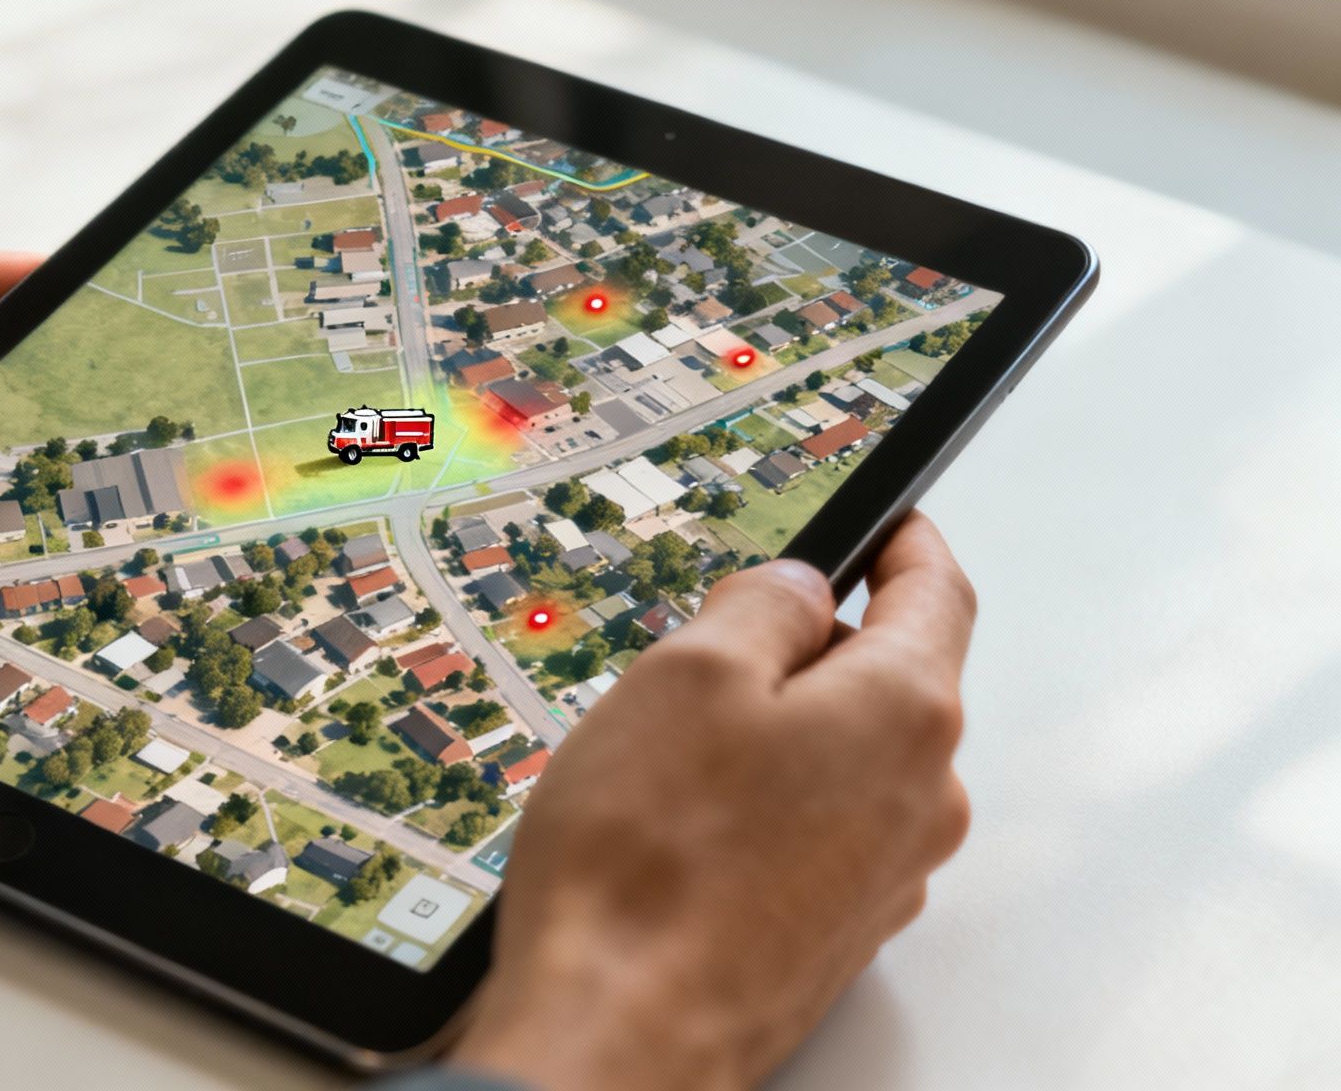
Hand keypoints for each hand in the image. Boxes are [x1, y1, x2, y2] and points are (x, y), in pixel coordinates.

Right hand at [448, 513, 974, 1090]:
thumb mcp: (685, 675)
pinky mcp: (839, 931)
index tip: (890, 521)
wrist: (618, 1034)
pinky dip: (765, 810)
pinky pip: (819, 832)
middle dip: (807, 649)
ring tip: (668, 762)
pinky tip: (681, 830)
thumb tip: (795, 586)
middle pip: (885, 678)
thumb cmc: (646, 865)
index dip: (905, 541)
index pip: (937, 592)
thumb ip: (760, 604)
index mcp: (903, 713)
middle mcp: (922, 798)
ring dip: (778, 737)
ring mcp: (887, 875)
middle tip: (707, 653)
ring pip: (846, 760)